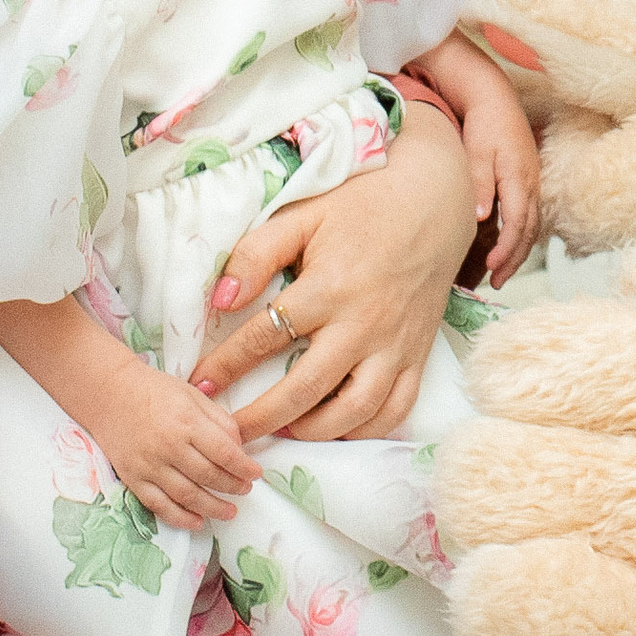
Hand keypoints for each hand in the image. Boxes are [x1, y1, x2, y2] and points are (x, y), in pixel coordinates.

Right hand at [94, 369, 262, 527]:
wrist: (109, 392)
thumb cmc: (154, 390)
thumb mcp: (193, 395)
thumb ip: (218, 420)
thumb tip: (239, 446)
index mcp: (186, 422)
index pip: (224, 452)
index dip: (244, 467)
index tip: (256, 474)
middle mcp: (169, 446)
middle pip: (209, 476)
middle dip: (232, 487)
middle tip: (245, 490)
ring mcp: (149, 465)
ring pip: (187, 496)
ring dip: (212, 508)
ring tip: (229, 511)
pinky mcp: (133, 478)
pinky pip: (159, 505)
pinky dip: (180, 518)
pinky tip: (197, 522)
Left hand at [195, 98, 474, 441]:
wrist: (435, 201)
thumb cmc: (362, 205)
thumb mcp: (304, 215)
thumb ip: (258, 254)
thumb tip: (219, 300)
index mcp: (330, 287)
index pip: (266, 337)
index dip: (227, 365)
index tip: (200, 384)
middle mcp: (364, 324)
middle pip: (305, 390)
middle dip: (261, 418)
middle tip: (229, 434)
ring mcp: (395, 345)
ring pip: (354, 412)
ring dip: (312, 432)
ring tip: (281, 432)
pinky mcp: (419, 355)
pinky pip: (395, 410)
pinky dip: (364, 430)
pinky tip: (335, 429)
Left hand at [407, 32, 542, 282]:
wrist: (493, 95)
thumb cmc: (483, 121)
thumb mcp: (476, 152)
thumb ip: (479, 185)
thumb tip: (479, 219)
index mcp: (519, 178)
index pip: (517, 224)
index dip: (506, 250)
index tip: (490, 269)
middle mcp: (531, 182)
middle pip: (529, 231)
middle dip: (514, 260)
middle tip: (496, 283)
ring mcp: (532, 180)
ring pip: (532, 225)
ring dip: (518, 251)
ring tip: (500, 273)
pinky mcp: (527, 178)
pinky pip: (529, 214)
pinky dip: (520, 234)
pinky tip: (507, 245)